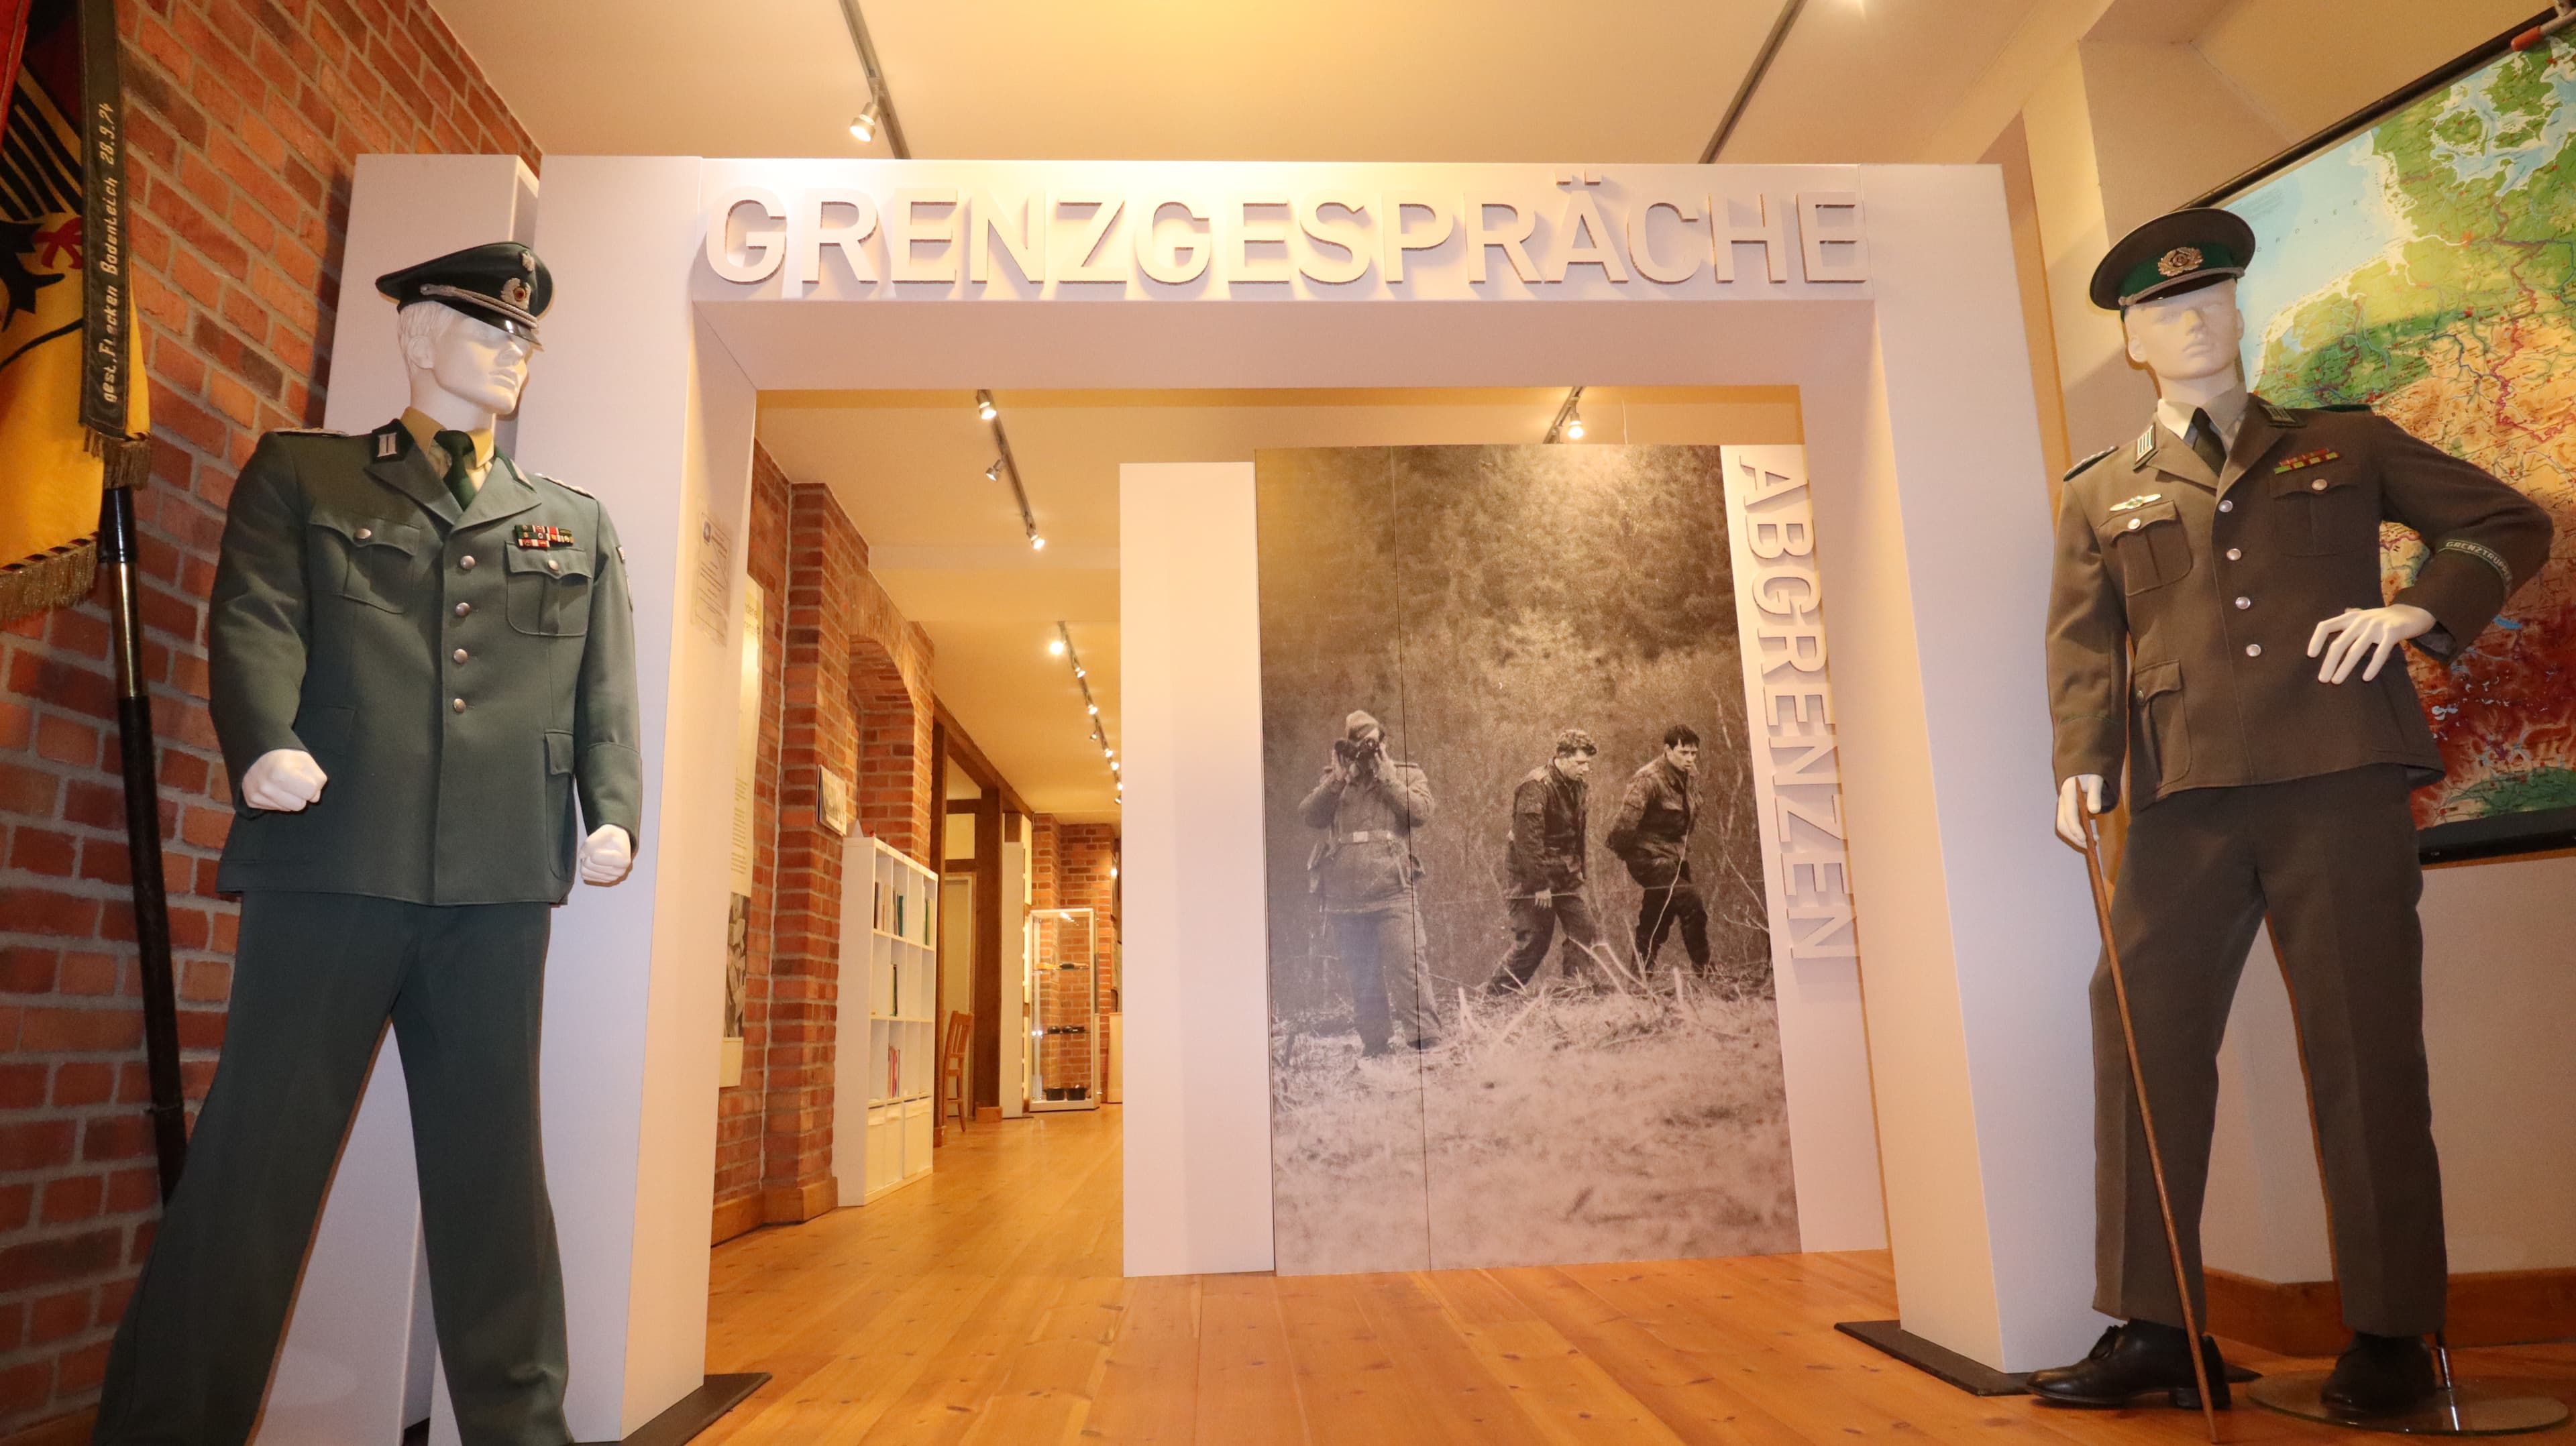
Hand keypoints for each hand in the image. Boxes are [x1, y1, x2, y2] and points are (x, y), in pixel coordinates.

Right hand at [241, 748, 327, 811]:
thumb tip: (314, 798)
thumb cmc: (286, 758)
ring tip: (283, 785)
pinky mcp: (251, 801)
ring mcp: (256, 795)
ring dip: (290, 799)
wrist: (258, 755)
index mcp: (281, 774)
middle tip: (293, 782)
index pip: (310, 792)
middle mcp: (266, 787)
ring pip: (288, 809)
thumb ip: (318, 779)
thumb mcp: (306, 761)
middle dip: (301, 795)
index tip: (304, 777)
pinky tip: (274, 788)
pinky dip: (278, 800)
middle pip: (299, 805)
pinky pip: (276, 809)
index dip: (312, 785)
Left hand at [579, 825, 633, 884]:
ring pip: (585, 872)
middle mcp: (619, 872)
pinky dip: (587, 868)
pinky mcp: (603, 881)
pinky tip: (595, 862)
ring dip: (586, 861)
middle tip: (595, 849)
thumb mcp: (606, 831)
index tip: (597, 844)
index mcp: (623, 860)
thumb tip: (581, 855)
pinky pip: (585, 876)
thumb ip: (591, 841)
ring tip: (595, 855)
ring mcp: (612, 878)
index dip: (590, 848)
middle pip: (588, 864)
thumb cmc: (614, 837)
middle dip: (587, 855)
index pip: (594, 858)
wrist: (619, 843)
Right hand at [2055, 774, 2105, 847]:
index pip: (2069, 815)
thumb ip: (2095, 795)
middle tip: (2090, 845)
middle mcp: (2063, 801)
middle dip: (2074, 837)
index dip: (2076, 828)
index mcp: (2068, 793)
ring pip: (2063, 826)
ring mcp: (2063, 806)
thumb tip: (2094, 811)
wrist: (2083, 770)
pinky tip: (2088, 835)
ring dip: (2075, 837)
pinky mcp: (2066, 810)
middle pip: (2062, 824)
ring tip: (2091, 842)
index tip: (2085, 839)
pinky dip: (2076, 832)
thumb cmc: (2090, 774)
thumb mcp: (2096, 781)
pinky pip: (2067, 824)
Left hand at [2308, 604, 2433, 682]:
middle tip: (2322, 679)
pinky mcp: (2393, 632)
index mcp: (2350, 617)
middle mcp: (2361, 620)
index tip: (2310, 655)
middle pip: (2339, 643)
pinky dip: (2372, 665)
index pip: (2326, 626)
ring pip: (2356, 649)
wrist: (2413, 612)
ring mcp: (2376, 626)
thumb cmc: (2383, 619)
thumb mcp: (2362, 617)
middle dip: (2329, 662)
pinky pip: (2381, 652)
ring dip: (2345, 667)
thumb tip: (2326, 629)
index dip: (2316, 640)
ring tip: (2336, 681)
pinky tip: (2366, 678)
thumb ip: (2346, 623)